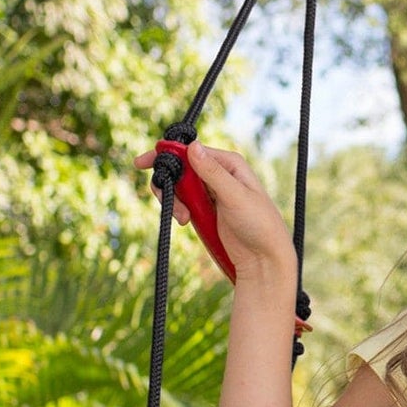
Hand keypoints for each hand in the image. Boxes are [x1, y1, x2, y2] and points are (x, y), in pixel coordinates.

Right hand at [133, 144, 295, 280]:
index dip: (167, 154)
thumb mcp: (235, 196)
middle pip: (180, 168)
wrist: (263, 258)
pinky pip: (183, 203)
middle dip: (169, 184)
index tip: (143, 163)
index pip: (191, 151)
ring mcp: (210, 192)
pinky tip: (185, 221)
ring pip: (178, 187)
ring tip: (184, 219)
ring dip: (174, 200)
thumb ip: (213, 173)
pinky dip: (178, 210)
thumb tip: (192, 147)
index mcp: (229, 163)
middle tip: (165, 199)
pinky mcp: (204, 210)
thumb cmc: (259, 224)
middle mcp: (218, 174)